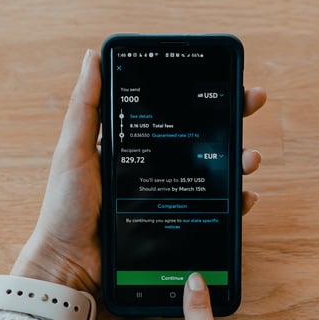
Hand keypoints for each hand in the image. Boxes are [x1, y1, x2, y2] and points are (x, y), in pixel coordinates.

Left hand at [11, 49, 266, 294]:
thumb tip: (92, 57)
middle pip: (202, 137)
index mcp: (135, 143)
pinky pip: (214, 210)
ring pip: (214, 172)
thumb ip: (85, 107)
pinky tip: (245, 197)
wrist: (70, 262)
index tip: (225, 78)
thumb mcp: (72, 150)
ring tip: (249, 157)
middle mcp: (156, 165)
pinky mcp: (177, 223)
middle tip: (251, 103)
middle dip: (232, 119)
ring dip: (239, 160)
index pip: (174, 111)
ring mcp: (169, 194)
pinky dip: (234, 202)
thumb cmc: (66, 205)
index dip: (201, 94)